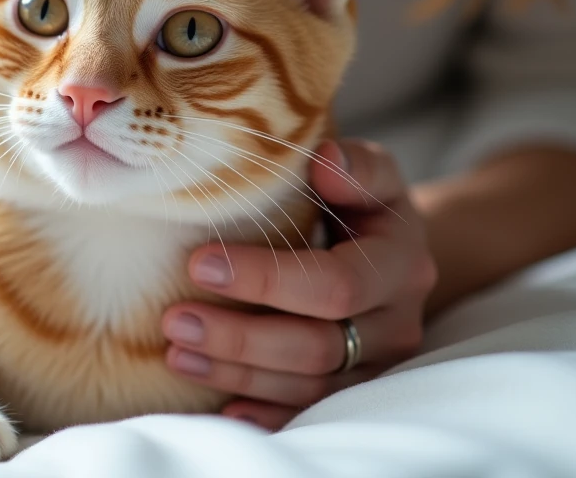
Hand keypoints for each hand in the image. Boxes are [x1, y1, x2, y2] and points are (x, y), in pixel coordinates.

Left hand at [162, 139, 436, 429]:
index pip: (335, 283)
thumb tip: (325, 161)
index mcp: (400, 266)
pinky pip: (309, 413)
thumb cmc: (363, 205)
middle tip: (175, 321)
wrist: (392, 256)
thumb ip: (356, 166)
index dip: (267, 278)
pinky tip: (219, 407)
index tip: (200, 263)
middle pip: (318, 347)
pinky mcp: (353, 391)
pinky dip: (264, 414)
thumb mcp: (373, 175)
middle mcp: (395, 324)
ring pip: (308, 387)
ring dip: (237, 374)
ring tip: (176, 353)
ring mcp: (375, 365)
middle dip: (241, 337)